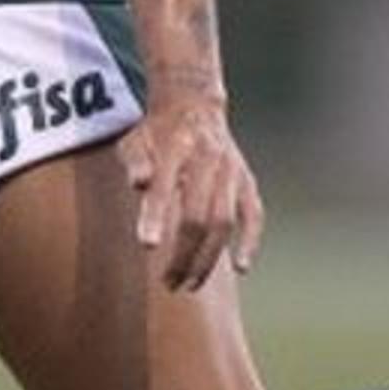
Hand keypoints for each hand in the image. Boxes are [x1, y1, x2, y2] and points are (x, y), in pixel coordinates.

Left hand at [120, 92, 263, 292]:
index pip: (165, 186)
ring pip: (223, 222)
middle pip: (197, 216)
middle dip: (182, 254)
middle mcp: (207, 159)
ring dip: (208, 258)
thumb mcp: (134, 140)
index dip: (156, 216)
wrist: (193, 105)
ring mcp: (230, 171)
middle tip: (168, 283)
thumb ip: (135, 162)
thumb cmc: (156, 133)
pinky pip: (253, 215)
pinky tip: (241, 267)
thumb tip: (140, 183)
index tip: (148, 245)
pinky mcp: (246, 180)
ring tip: (190, 284)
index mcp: (175, 147)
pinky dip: (250, 241)